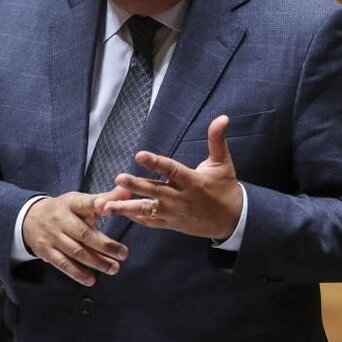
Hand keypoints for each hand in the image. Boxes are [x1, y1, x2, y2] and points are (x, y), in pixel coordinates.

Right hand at [22, 192, 128, 286]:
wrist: (30, 217)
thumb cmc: (63, 209)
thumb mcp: (79, 200)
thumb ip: (105, 198)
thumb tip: (127, 190)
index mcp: (70, 204)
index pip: (83, 203)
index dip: (95, 204)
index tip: (106, 206)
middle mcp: (61, 220)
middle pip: (84, 234)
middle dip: (105, 245)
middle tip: (123, 254)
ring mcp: (52, 237)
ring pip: (76, 251)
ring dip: (96, 262)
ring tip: (114, 268)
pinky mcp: (46, 251)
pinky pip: (63, 264)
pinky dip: (77, 273)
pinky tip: (91, 280)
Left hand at [98, 115, 242, 239]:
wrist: (233, 220)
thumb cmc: (225, 188)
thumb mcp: (223, 163)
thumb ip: (217, 140)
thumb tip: (222, 117)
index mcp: (192, 181)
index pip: (171, 170)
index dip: (155, 162)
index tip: (140, 155)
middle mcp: (181, 198)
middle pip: (155, 191)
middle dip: (135, 186)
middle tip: (118, 179)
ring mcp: (174, 213)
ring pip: (148, 210)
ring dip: (127, 208)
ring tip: (108, 206)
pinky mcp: (171, 224)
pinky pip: (151, 222)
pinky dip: (136, 218)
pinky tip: (119, 213)